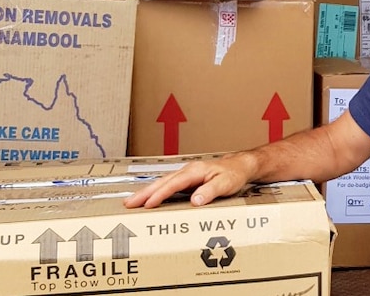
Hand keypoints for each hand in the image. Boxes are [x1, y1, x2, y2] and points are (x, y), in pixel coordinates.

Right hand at [124, 153, 254, 208]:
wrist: (240, 166)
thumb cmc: (234, 174)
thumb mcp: (225, 184)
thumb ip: (210, 191)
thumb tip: (194, 201)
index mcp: (194, 171)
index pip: (173, 184)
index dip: (159, 194)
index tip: (147, 204)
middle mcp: (187, 171)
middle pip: (162, 182)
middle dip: (144, 193)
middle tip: (128, 203)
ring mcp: (186, 175)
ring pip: (162, 183)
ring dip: (147, 192)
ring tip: (132, 202)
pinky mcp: (187, 180)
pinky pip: (168, 186)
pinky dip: (156, 192)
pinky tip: (149, 199)